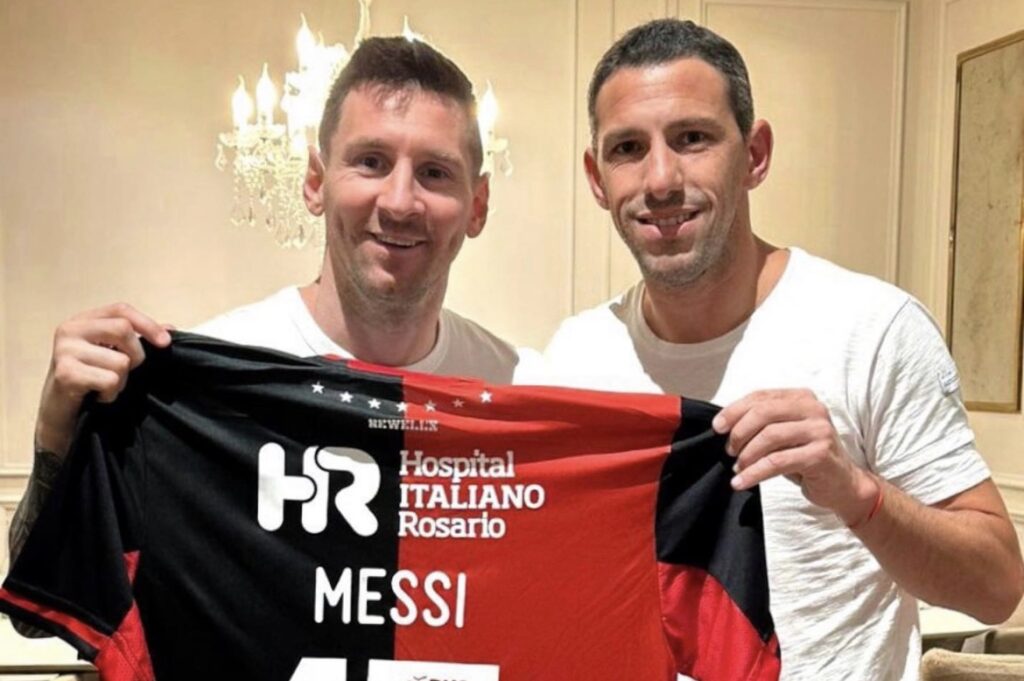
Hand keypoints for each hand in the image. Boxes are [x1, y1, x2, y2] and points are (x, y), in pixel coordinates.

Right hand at [36, 303, 171, 455]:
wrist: (60, 413)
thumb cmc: (91, 380)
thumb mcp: (113, 353)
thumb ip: (137, 339)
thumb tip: (171, 328)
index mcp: (83, 320)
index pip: (121, 310)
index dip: (147, 324)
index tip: (165, 343)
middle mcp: (70, 330)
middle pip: (123, 329)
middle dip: (136, 355)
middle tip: (126, 372)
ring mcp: (65, 350)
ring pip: (120, 360)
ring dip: (122, 380)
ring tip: (105, 386)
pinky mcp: (66, 374)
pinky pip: (110, 381)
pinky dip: (111, 394)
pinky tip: (98, 396)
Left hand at [712, 388, 879, 524]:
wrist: (842, 485)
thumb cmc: (806, 457)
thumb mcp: (784, 434)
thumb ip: (762, 423)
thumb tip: (723, 425)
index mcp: (802, 397)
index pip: (760, 397)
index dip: (734, 411)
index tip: (717, 427)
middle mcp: (814, 409)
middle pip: (763, 413)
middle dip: (739, 432)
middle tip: (729, 451)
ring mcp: (820, 430)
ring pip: (769, 437)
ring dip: (746, 455)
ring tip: (737, 468)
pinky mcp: (820, 454)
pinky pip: (777, 462)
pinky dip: (754, 473)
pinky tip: (740, 482)